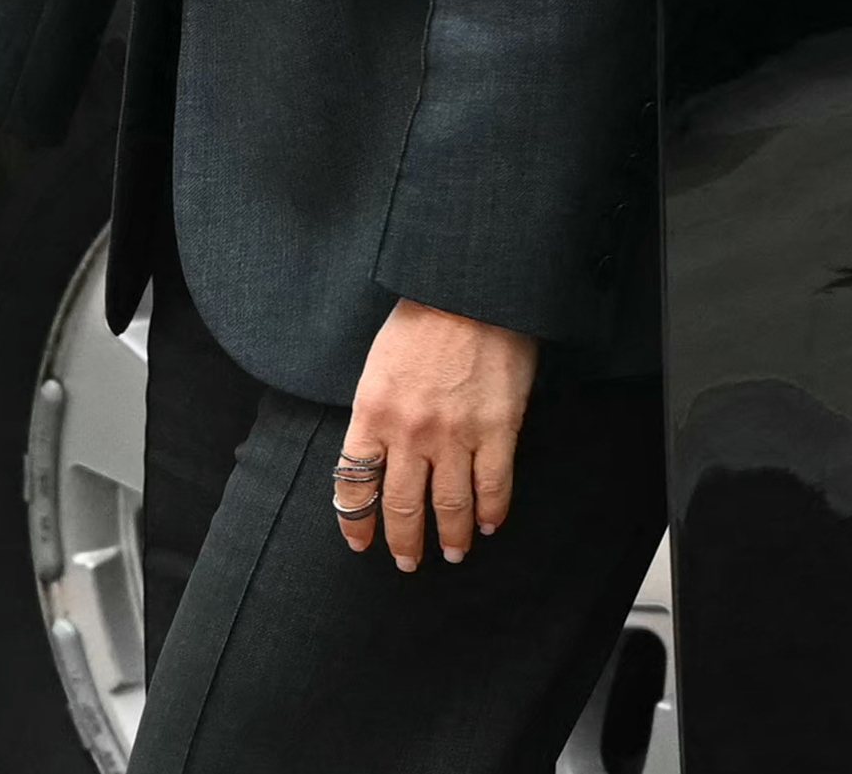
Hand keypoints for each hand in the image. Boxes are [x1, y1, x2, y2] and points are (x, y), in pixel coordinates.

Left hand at [338, 298, 536, 569]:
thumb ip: (377, 411)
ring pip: (448, 506)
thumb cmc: (423, 316)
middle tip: (408, 562)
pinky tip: (490, 524)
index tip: (361, 542)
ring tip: (454, 553)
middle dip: (405, 542)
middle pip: (402, 507)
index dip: (356, 522)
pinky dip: (491, 511)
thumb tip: (380, 452)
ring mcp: (454, 435)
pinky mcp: (496, 429)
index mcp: (371, 414)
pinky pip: (493, 485)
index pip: (354, 487)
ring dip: (451, 536)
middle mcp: (408, 433)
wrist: (472, 288)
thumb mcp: (379, 363)